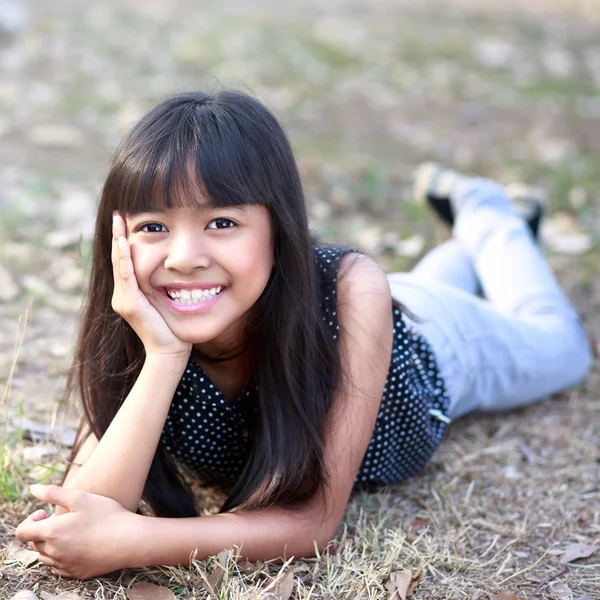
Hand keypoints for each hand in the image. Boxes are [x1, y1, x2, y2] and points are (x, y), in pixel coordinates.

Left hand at [16, 485, 141, 578]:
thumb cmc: (106, 515)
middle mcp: (54, 552)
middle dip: (41, 531)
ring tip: (70, 532)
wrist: (129, 540)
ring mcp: (64, 565)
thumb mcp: (81, 498)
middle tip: (61, 519)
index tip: (45, 512)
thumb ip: (54, 493)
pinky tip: (76, 545)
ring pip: (45, 557)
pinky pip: (58, 567)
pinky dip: (60, 557)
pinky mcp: (76, 573)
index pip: (23, 531)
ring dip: (50, 544)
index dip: (30, 520)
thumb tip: (33, 489)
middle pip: (33, 544)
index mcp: (52, 532)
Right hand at [112, 212, 190, 358]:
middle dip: (119, 234)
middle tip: (119, 213)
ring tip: (119, 220)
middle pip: (119, 259)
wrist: (170, 352)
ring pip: (120, 264)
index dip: (124, 241)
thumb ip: (164, 286)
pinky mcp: (129, 304)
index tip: (126, 220)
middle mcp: (122, 295)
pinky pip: (127, 276)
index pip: (126, 261)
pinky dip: (125, 258)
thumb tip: (175, 268)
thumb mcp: (167, 301)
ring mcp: (123, 299)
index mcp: (130, 293)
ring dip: (119, 240)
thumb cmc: (173, 329)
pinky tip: (124, 242)